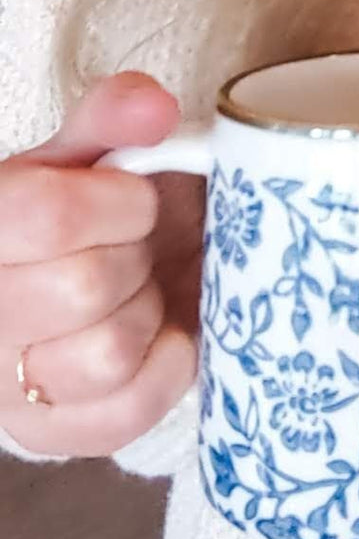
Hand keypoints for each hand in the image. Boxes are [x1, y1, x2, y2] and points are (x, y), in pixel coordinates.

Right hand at [0, 74, 199, 456]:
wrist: (112, 278)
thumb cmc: (101, 212)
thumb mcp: (96, 155)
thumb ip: (113, 119)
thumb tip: (151, 107)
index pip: (46, 216)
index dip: (120, 204)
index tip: (136, 201)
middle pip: (81, 287)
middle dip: (134, 259)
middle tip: (135, 251)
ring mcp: (4, 383)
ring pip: (104, 354)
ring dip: (144, 315)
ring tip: (135, 294)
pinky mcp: (50, 431)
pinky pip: (124, 412)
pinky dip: (162, 370)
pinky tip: (156, 338)